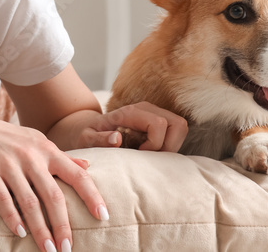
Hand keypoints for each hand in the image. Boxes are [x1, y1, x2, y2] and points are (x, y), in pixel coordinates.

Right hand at [0, 113, 106, 251]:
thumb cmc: (9, 139)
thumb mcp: (38, 142)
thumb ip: (62, 156)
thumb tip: (89, 165)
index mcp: (48, 150)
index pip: (76, 175)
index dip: (91, 196)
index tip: (103, 216)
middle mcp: (31, 156)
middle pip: (53, 195)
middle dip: (62, 225)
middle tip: (68, 249)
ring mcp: (9, 163)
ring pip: (29, 201)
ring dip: (40, 229)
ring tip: (48, 250)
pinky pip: (2, 198)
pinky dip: (11, 217)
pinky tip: (19, 233)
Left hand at [70, 101, 187, 151]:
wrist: (89, 127)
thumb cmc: (88, 134)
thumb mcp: (86, 139)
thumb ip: (99, 139)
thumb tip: (117, 139)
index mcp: (131, 113)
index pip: (159, 124)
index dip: (155, 144)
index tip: (140, 155)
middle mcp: (146, 109)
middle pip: (178, 124)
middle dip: (170, 146)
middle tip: (152, 159)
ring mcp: (154, 114)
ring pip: (180, 127)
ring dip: (172, 146)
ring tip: (153, 157)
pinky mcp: (158, 121)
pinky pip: (176, 131)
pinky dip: (171, 145)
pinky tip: (153, 153)